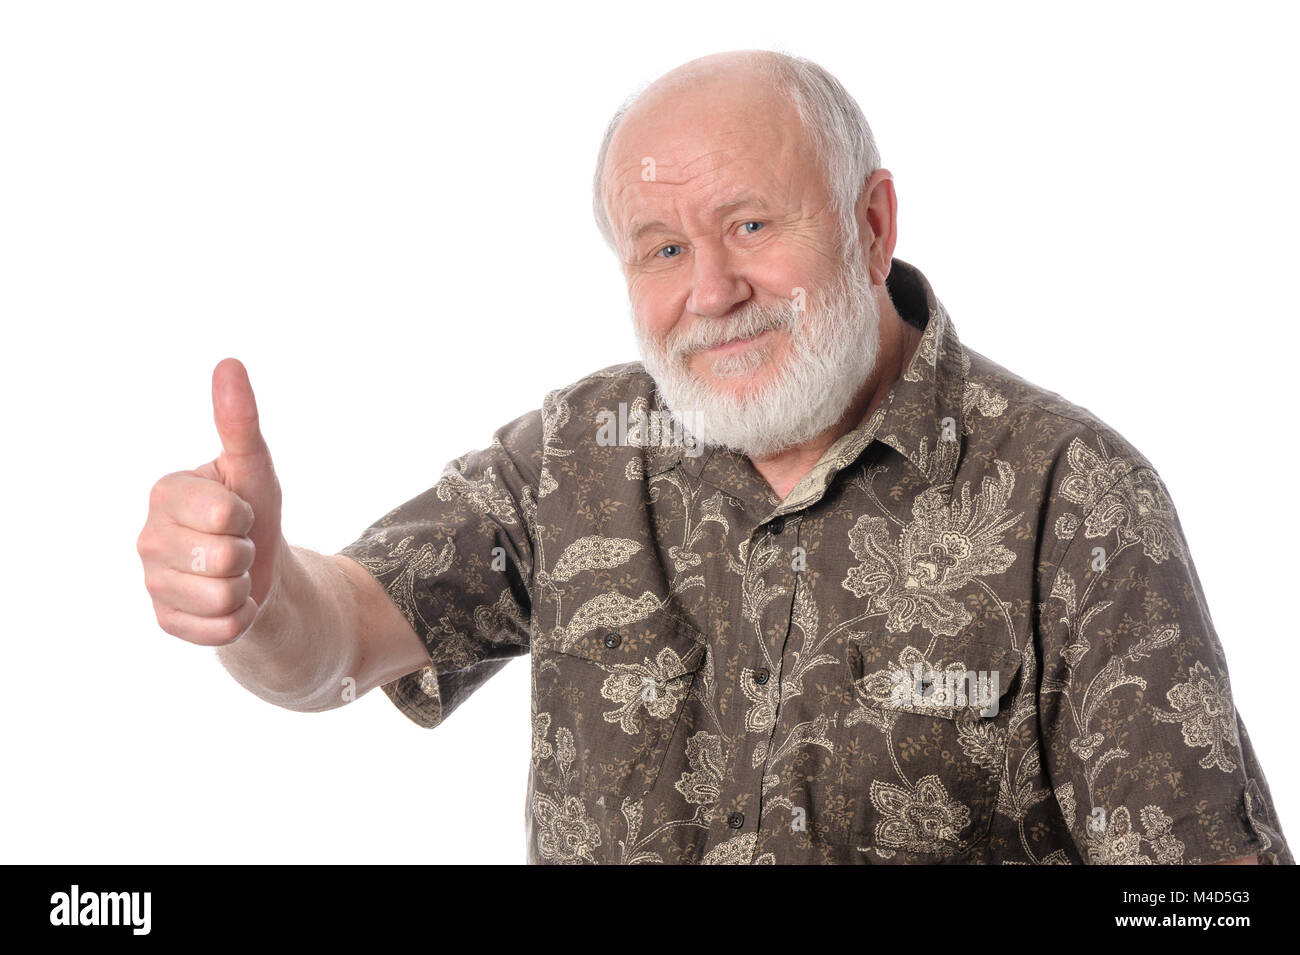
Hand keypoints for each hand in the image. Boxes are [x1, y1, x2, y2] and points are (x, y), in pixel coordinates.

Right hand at [137, 358, 285, 644]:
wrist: (258, 568)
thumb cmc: (252, 508)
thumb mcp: (253, 467)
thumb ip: (239, 420)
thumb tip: (229, 363)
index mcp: (164, 492)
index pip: (223, 514)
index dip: (246, 516)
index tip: (237, 511)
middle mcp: (146, 538)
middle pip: (224, 559)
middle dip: (247, 554)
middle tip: (238, 544)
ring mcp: (152, 582)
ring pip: (222, 597)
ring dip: (243, 586)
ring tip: (233, 572)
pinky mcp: (167, 621)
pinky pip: (220, 629)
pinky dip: (238, 617)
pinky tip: (227, 600)